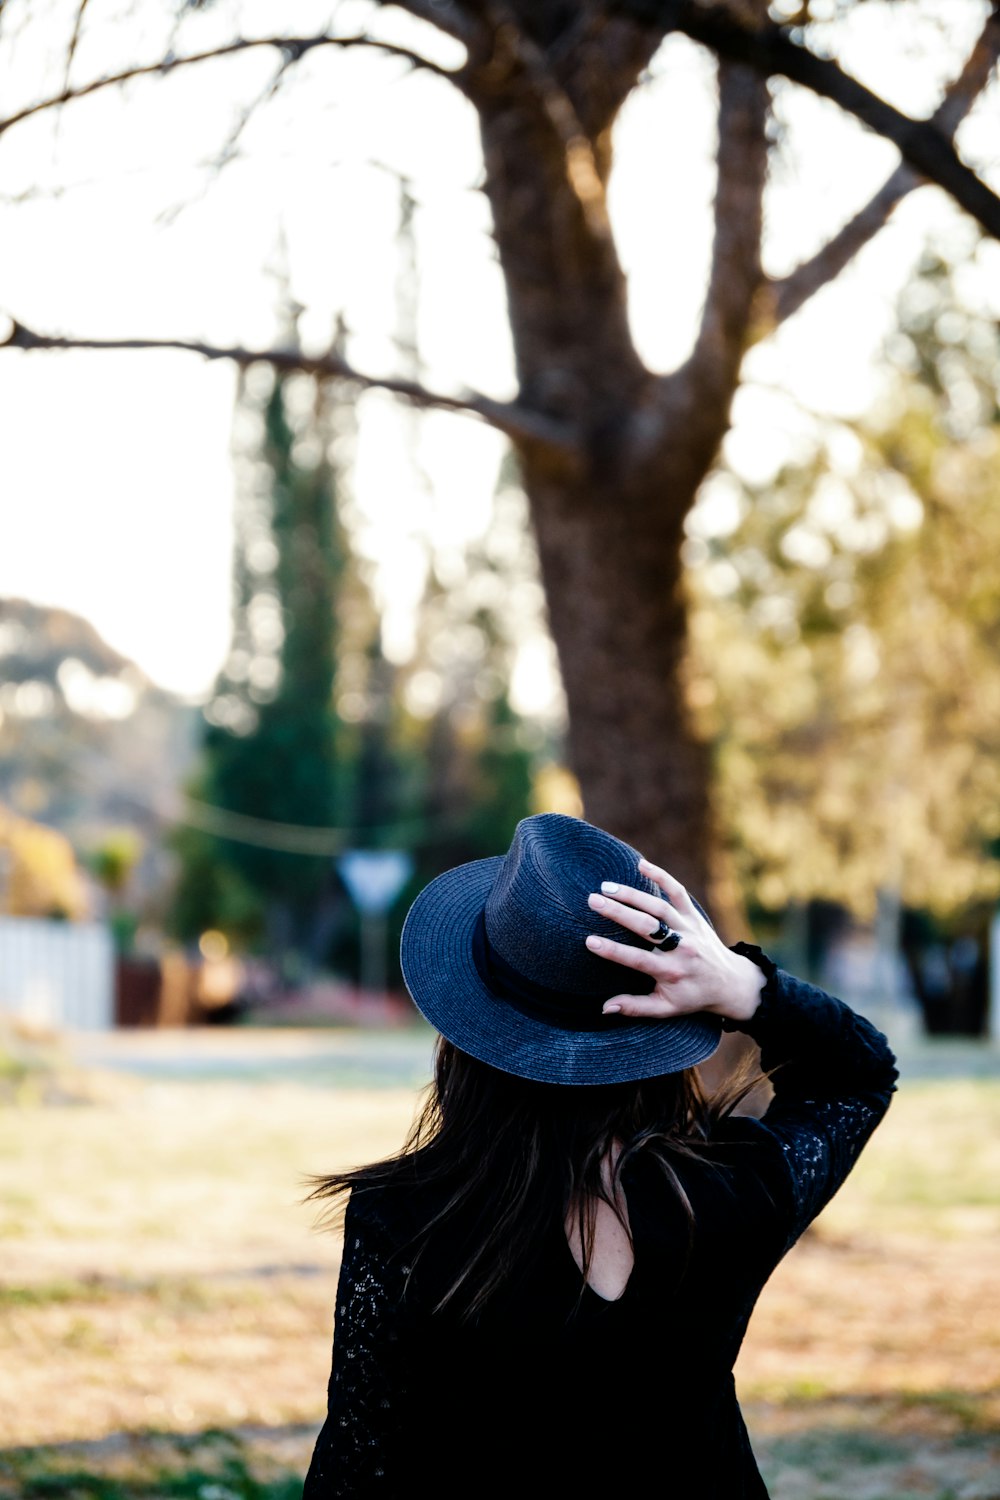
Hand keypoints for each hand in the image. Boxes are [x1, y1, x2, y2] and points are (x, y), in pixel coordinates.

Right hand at [585, 857, 764, 1023]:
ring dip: (632, 894)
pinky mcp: (695, 916)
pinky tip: (641, 865)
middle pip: (647, 926)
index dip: (612, 950)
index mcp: (671, 972)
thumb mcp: (665, 1009)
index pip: (637, 959)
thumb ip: (634, 1007)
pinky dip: (662, 877)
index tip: (589, 940)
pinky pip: (678, 892)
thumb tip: (604, 1008)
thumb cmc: (692, 997)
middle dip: (619, 912)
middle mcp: (681, 948)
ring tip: (606, 887)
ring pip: (659, 907)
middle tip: (593, 900)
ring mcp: (689, 929)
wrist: (730, 983)